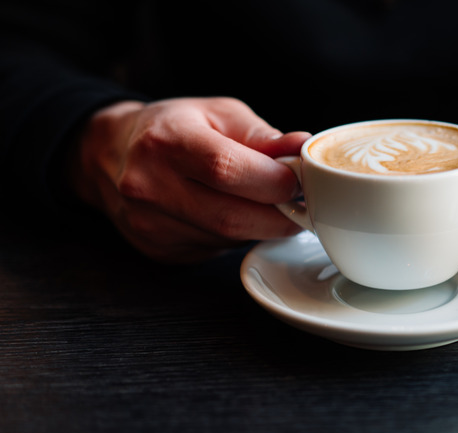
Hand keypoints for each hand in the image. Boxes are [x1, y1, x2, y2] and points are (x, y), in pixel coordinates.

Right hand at [69, 97, 310, 262]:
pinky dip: (238, 236)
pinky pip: (216, 250)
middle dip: (279, 215)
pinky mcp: (160, 250)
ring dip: (261, 227)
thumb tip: (302, 148)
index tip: (298, 180)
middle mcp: (149, 186)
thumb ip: (262, 135)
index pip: (227, 170)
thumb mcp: (218, 114)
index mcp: (166, 141)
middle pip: (231, 217)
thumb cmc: (173, 128)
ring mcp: (150, 225)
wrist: (112, 155)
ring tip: (268, 204)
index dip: (273, 181)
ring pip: (228, 239)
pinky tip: (236, 215)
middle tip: (300, 203)